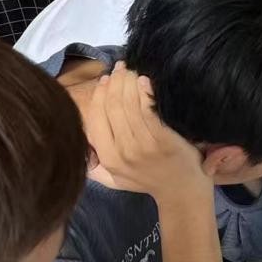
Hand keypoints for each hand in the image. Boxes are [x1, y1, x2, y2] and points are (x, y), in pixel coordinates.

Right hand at [86, 62, 210, 200]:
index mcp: (108, 159)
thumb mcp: (115, 180)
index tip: (104, 80)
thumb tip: (78, 145)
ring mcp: (144, 147)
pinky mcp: (163, 141)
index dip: (98, 95)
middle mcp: (122, 153)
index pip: (95, 118)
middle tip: (120, 68)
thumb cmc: (150, 182)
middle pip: (112, 107)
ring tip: (131, 70)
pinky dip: (144, 92)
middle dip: (114, 82)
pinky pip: (148, 111)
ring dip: (128, 82)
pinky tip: (145, 81)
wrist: (183, 194)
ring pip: (128, 105)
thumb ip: (95, 167)